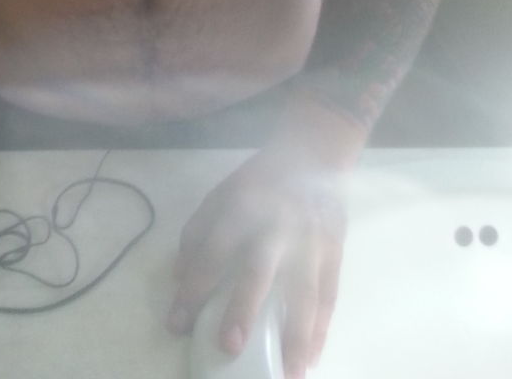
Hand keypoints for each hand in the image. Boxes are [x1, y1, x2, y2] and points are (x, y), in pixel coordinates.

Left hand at [168, 143, 347, 375]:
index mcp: (241, 208)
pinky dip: (321, 332)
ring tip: (287, 376)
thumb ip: (197, 233)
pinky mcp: (335, 252)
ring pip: (305, 294)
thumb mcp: (220, 194)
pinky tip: (310, 360)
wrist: (313, 155)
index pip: (212, 252)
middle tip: (229, 347)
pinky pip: (329, 298)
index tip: (176, 324)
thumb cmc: (259, 182)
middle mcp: (277, 226)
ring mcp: (311, 241)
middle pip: (259, 270)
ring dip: (296, 338)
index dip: (193, 288)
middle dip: (243, 309)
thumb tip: (179, 279)